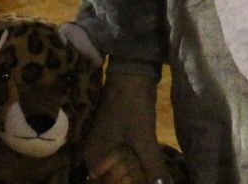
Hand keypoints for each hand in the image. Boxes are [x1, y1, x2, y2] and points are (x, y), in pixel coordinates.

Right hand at [84, 68, 170, 183]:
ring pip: (119, 171)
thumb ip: (152, 166)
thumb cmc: (132, 106)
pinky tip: (148, 169)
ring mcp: (104, 147)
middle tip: (151, 181)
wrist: (131, 73)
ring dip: (134, 176)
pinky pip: (123, 160)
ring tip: (152, 178)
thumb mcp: (144, 138)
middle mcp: (95, 156)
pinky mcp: (115, 139)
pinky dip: (135, 166)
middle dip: (130, 181)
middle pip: (112, 181)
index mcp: (94, 159)